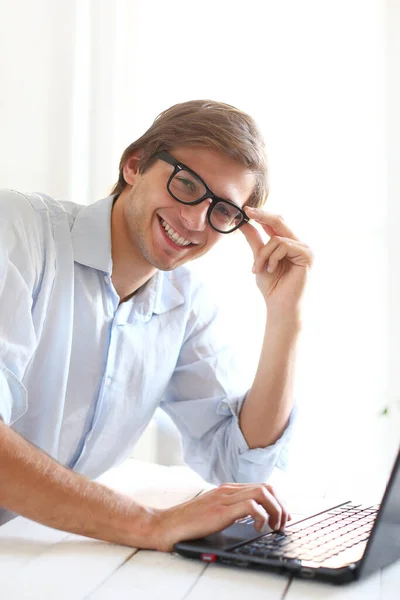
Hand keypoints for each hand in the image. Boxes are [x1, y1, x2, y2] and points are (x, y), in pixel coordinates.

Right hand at [148, 482, 290, 551]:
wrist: (166, 525)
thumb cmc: (188, 523)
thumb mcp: (214, 511)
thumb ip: (230, 509)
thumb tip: (253, 518)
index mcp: (228, 489)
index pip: (262, 486)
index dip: (278, 501)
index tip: (282, 517)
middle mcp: (228, 489)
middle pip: (267, 487)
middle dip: (282, 506)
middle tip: (283, 524)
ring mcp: (224, 498)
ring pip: (263, 493)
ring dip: (276, 510)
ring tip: (274, 527)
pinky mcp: (221, 510)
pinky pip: (251, 506)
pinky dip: (262, 516)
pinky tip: (258, 528)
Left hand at [241, 207, 312, 311]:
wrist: (280, 306)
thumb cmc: (272, 287)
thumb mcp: (260, 259)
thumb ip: (255, 241)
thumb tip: (244, 223)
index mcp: (290, 245)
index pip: (277, 224)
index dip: (262, 215)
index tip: (246, 210)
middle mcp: (300, 244)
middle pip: (280, 221)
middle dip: (262, 216)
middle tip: (247, 212)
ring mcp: (306, 249)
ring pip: (277, 238)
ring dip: (263, 254)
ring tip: (259, 269)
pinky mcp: (308, 255)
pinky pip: (283, 246)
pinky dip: (272, 257)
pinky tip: (271, 270)